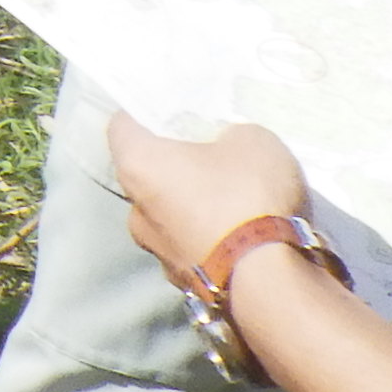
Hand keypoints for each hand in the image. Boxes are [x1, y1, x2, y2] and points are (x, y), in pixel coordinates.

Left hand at [106, 109, 315, 298]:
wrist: (270, 285)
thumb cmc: (247, 196)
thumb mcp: (251, 139)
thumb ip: (227, 135)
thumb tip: (224, 147)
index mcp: (137, 166)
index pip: (122, 125)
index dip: (144, 112)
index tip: (170, 107)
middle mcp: (135, 212)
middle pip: (148, 174)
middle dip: (175, 163)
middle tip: (211, 152)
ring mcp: (157, 254)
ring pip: (170, 216)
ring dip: (194, 207)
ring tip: (237, 201)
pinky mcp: (184, 284)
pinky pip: (195, 248)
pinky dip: (213, 240)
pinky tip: (245, 237)